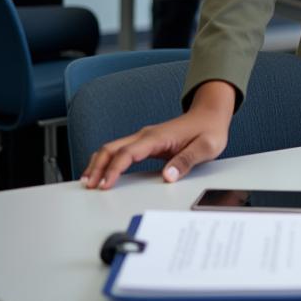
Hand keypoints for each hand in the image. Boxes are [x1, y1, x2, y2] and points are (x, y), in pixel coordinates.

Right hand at [82, 81, 234, 189]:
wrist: (212, 114)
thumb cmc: (209, 130)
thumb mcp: (206, 147)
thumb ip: (187, 161)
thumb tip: (169, 176)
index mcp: (158, 136)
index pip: (128, 153)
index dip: (113, 169)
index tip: (104, 185)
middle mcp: (147, 135)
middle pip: (112, 148)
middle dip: (97, 167)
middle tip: (88, 187)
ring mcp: (145, 137)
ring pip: (113, 147)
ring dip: (98, 163)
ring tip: (88, 182)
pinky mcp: (146, 142)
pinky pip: (120, 150)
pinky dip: (107, 160)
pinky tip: (102, 172)